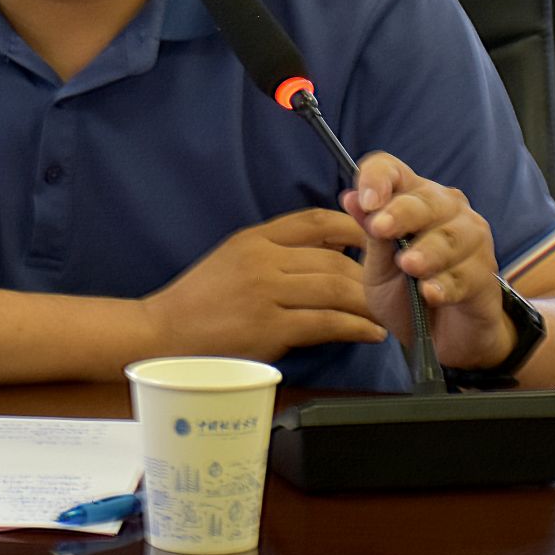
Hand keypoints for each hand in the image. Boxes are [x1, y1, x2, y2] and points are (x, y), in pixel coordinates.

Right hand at [143, 208, 386, 361]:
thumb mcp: (235, 258)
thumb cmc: (200, 301)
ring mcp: (266, 294)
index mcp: (255, 239)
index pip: (315, 221)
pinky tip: (371, 332)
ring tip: (387, 311)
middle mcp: (263, 260)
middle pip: (334, 258)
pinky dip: (356, 327)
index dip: (353, 226)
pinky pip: (326, 323)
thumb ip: (276, 251)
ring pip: (336, 288)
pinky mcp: (270, 329)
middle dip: (370, 271)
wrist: (162, 334)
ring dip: (368, 302)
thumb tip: (330, 247)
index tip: (376, 238)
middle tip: (391, 285)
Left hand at [342, 151, 513, 370]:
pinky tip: (432, 294)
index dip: (377, 179)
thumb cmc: (406, 296)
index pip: (393, 170)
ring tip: (409, 265)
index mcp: (412, 199)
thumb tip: (350, 199)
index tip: (365, 202)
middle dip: (402, 213)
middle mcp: (447, 210)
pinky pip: (468, 274)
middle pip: (426, 198)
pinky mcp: (486, 274)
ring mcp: (472, 240)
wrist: (439, 338)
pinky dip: (447, 284)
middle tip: (381, 229)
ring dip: (429, 250)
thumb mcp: (378, 270)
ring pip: (451, 236)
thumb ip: (371, 238)